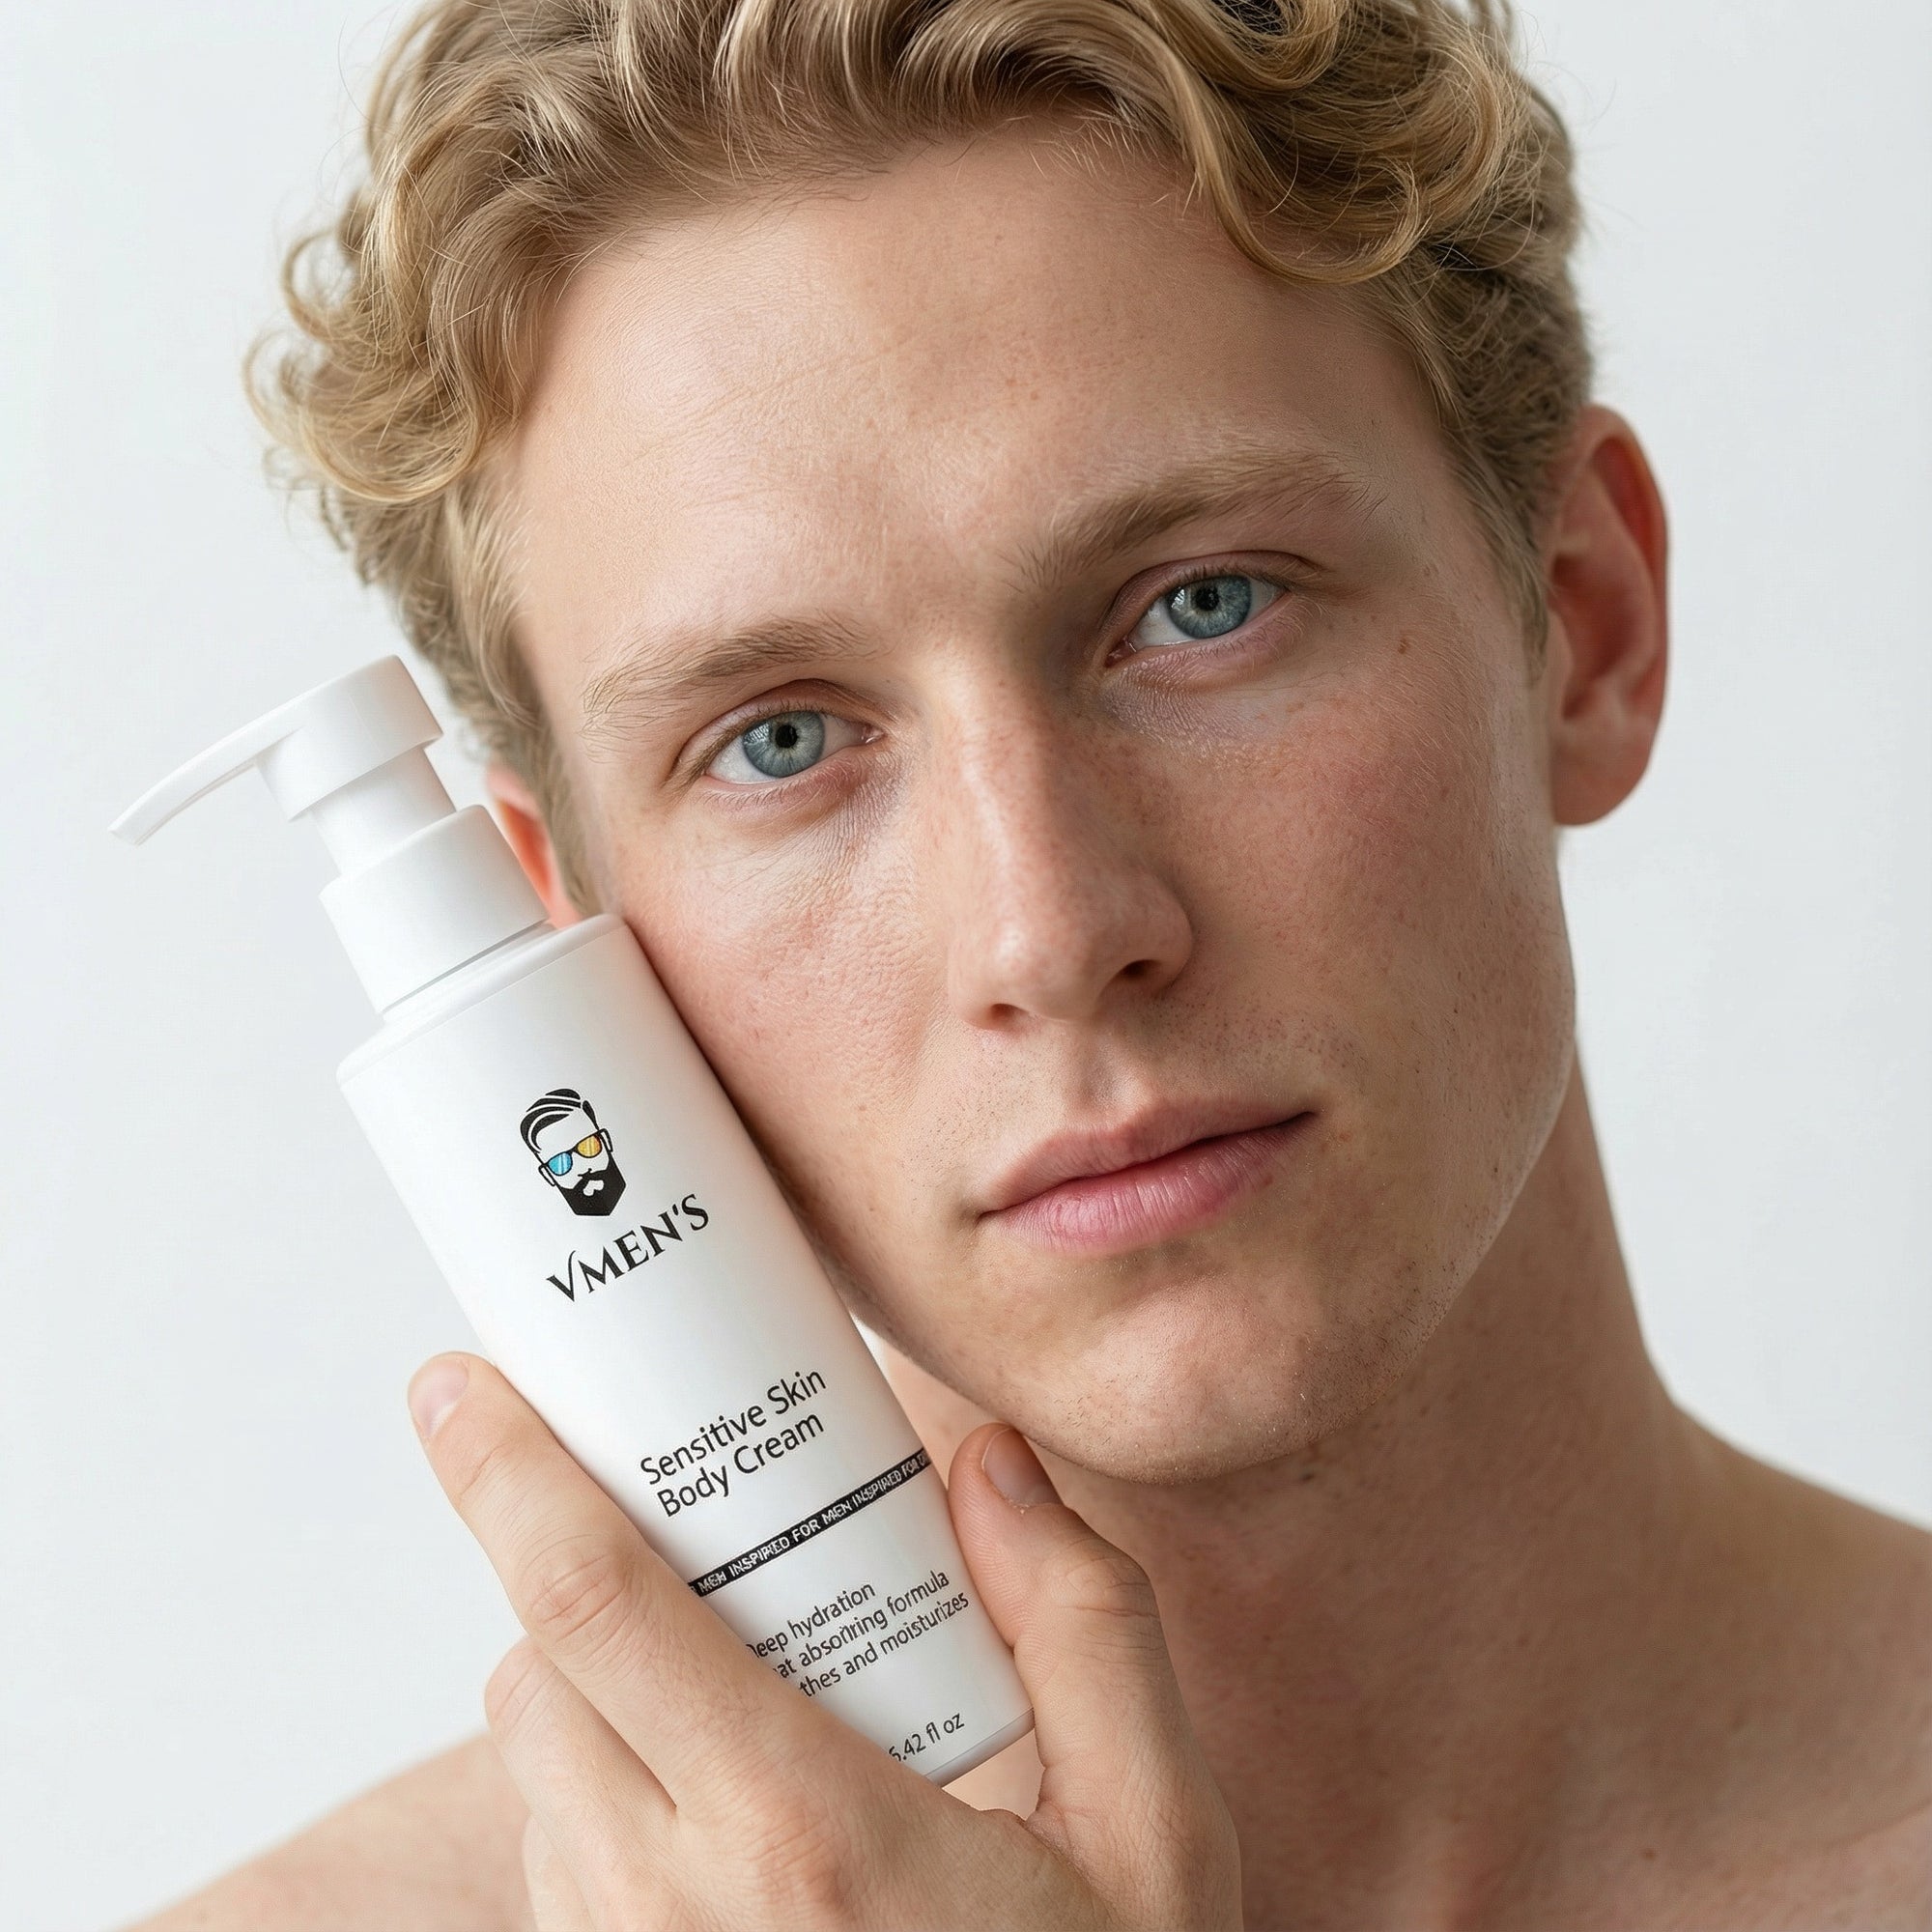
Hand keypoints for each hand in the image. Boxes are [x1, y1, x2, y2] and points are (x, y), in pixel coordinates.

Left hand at [408, 1353, 1240, 1930]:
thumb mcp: (1155, 1829)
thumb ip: (1083, 1620)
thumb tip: (990, 1465)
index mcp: (801, 1832)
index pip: (597, 1605)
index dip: (508, 1477)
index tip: (458, 1387)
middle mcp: (677, 1912)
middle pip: (540, 1674)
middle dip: (584, 1577)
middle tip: (704, 1543)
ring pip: (541, 1773)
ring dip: (603, 1696)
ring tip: (753, 1703)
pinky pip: (563, 1868)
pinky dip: (613, 1800)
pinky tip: (744, 1816)